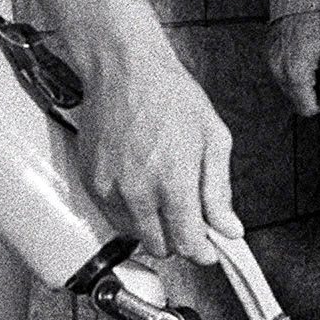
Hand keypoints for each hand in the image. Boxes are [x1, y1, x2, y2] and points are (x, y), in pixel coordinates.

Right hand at [76, 43, 240, 263]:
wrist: (123, 68)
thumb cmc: (169, 94)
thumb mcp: (213, 138)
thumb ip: (219, 191)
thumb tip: (229, 228)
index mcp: (173, 183)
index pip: (188, 244)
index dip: (202, 250)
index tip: (208, 246)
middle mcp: (138, 192)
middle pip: (159, 247)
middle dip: (177, 238)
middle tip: (187, 214)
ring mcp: (109, 189)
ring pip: (133, 235)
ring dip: (151, 225)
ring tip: (160, 191)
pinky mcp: (90, 182)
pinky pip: (111, 215)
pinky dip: (127, 210)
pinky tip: (139, 182)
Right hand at [267, 10, 319, 117]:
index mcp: (296, 72)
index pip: (306, 109)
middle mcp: (279, 69)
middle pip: (296, 100)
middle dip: (312, 91)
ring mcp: (271, 60)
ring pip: (288, 86)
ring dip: (302, 80)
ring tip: (316, 61)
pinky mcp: (268, 51)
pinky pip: (281, 71)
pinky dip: (293, 69)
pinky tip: (305, 54)